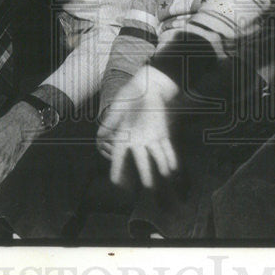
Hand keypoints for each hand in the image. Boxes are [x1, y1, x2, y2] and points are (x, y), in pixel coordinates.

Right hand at [99, 66, 180, 187]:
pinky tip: (174, 167)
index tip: (117, 183)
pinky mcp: (162, 132)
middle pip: (140, 160)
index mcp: (124, 135)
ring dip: (161, 166)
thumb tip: (99, 136)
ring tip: (165, 177)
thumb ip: (110, 122)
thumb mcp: (118, 107)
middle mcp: (137, 140)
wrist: (147, 85)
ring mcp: (150, 137)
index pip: (119, 156)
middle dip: (144, 174)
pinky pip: (166, 146)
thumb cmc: (130, 96)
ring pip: (156, 155)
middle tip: (148, 188)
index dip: (118, 170)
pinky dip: (171, 156)